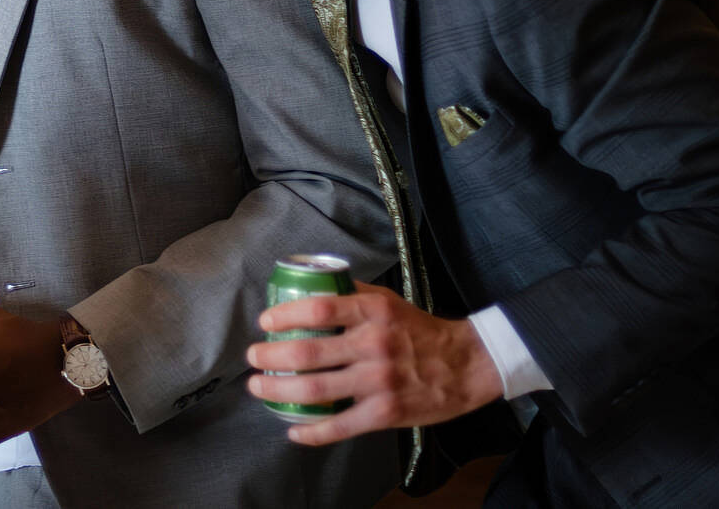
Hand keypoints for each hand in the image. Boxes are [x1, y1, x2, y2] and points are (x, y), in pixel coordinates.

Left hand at [245, 283, 503, 444]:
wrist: (465, 364)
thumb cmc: (420, 330)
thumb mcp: (388, 301)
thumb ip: (353, 295)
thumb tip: (313, 286)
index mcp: (373, 313)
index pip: (319, 308)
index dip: (285, 315)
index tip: (265, 322)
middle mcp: (373, 345)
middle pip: (309, 351)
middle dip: (271, 356)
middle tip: (252, 358)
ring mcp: (378, 382)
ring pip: (316, 389)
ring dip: (279, 390)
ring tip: (259, 387)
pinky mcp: (385, 413)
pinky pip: (340, 426)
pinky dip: (312, 432)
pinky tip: (293, 431)